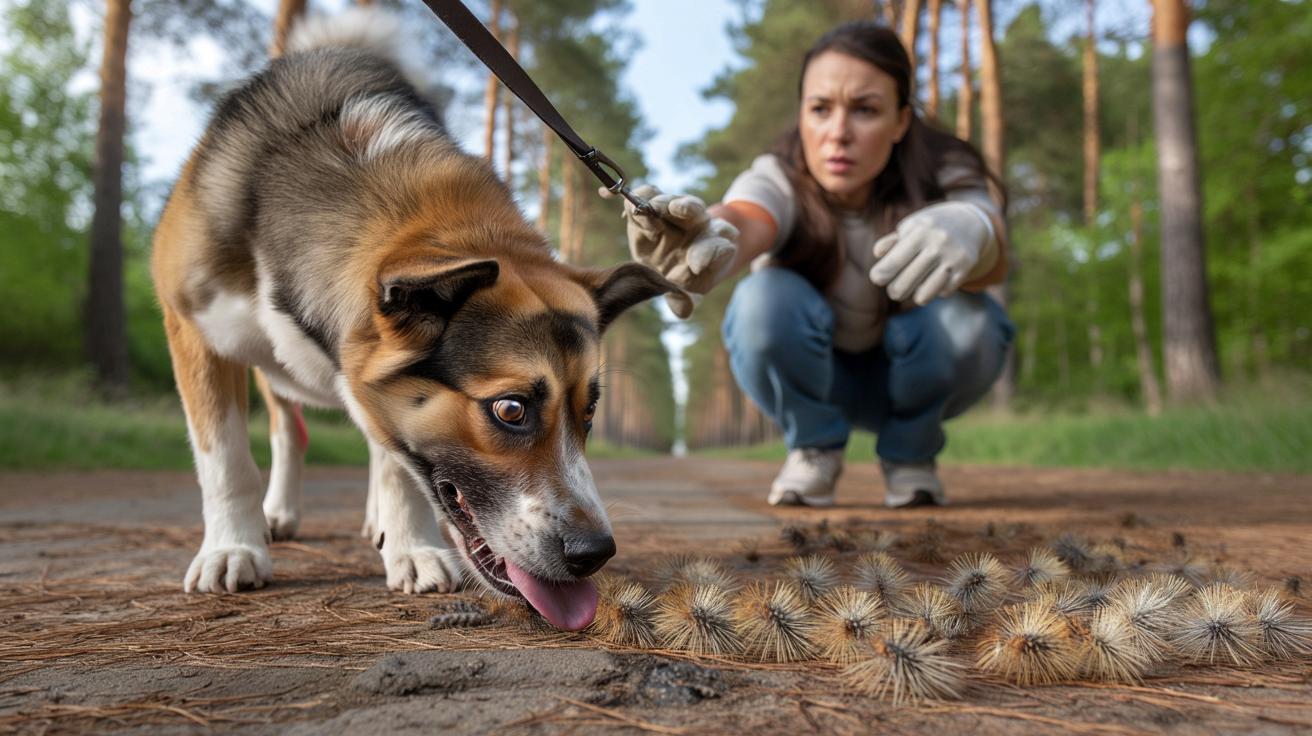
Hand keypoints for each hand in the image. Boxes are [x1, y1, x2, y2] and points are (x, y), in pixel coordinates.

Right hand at [614, 184, 737, 318]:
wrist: (674, 262)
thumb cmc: (686, 278)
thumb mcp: (687, 291)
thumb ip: (683, 298)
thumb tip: (683, 311)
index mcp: (715, 248)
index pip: (719, 246)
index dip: (710, 252)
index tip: (696, 264)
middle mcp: (701, 225)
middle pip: (698, 212)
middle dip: (688, 209)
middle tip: (677, 209)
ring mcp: (679, 211)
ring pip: (673, 200)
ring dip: (662, 202)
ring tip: (649, 209)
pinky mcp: (656, 203)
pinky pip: (648, 194)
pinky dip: (638, 196)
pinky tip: (626, 203)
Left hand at [868, 202, 993, 305]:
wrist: (970, 222)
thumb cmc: (930, 227)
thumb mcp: (911, 227)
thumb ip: (892, 242)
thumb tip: (877, 253)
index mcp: (919, 231)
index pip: (892, 263)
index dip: (880, 275)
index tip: (877, 278)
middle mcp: (937, 244)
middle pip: (902, 285)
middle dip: (894, 291)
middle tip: (894, 290)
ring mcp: (953, 258)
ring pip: (922, 296)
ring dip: (915, 295)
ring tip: (915, 285)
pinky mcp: (966, 269)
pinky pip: (942, 293)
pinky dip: (936, 290)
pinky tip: (937, 278)